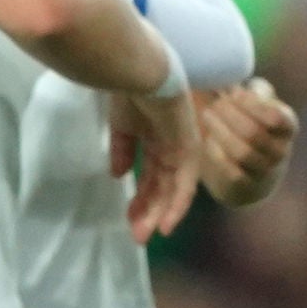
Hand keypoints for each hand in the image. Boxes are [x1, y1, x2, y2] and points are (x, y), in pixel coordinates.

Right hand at [110, 85, 202, 240]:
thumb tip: (118, 175)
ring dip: (161, 213)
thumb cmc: (129, 91)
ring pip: (173, 189)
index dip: (141, 198)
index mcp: (157, 138)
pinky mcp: (188, 148)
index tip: (129, 218)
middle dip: (149, 211)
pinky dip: (177, 205)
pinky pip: (185, 184)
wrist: (141, 72)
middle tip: (137, 235)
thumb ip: (122, 150)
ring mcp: (182, 147)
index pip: (151, 175)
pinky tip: (167, 225)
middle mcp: (172, 145)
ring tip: (148, 234)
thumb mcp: (121, 126)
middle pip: (162, 186)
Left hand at [200, 77, 298, 206]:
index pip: (276, 117)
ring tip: (207, 115)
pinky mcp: (246, 185)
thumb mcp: (259, 104)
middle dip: (230, 116)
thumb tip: (236, 73)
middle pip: (254, 133)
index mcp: (288, 126)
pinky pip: (230, 170)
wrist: (251, 171)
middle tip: (214, 103)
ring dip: (221, 131)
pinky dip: (216, 152)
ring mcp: (265, 171)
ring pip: (242, 152)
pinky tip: (208, 138)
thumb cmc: (252, 125)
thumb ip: (254, 90)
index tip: (234, 92)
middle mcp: (281, 150)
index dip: (252, 104)